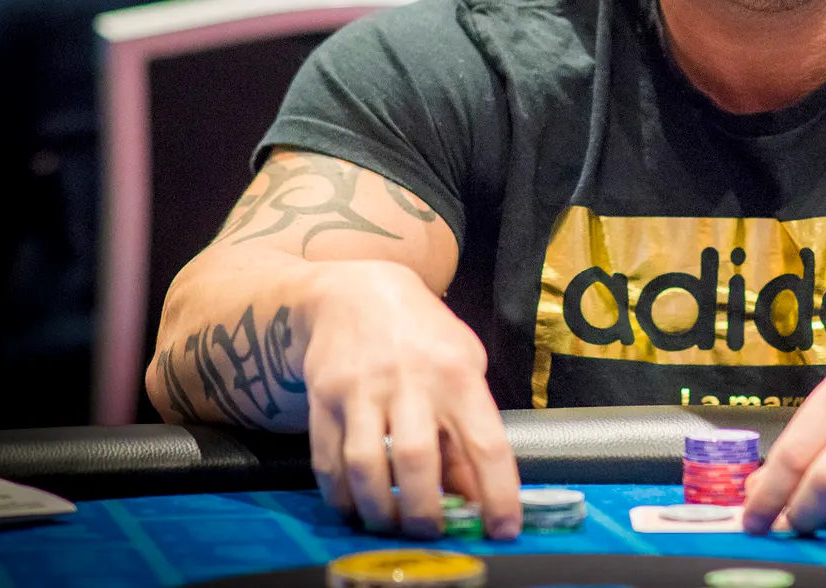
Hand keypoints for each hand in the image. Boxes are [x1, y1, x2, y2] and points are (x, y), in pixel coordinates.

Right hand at [301, 261, 520, 539]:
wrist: (356, 291)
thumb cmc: (423, 334)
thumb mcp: (464, 365)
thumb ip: (470, 426)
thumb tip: (473, 494)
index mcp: (457, 373)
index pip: (485, 443)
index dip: (497, 494)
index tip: (503, 530)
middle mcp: (410, 380)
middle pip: (415, 460)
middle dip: (424, 512)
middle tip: (431, 533)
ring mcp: (361, 388)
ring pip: (365, 465)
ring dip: (379, 510)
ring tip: (392, 525)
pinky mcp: (323, 397)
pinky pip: (327, 459)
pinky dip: (340, 495)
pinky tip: (355, 507)